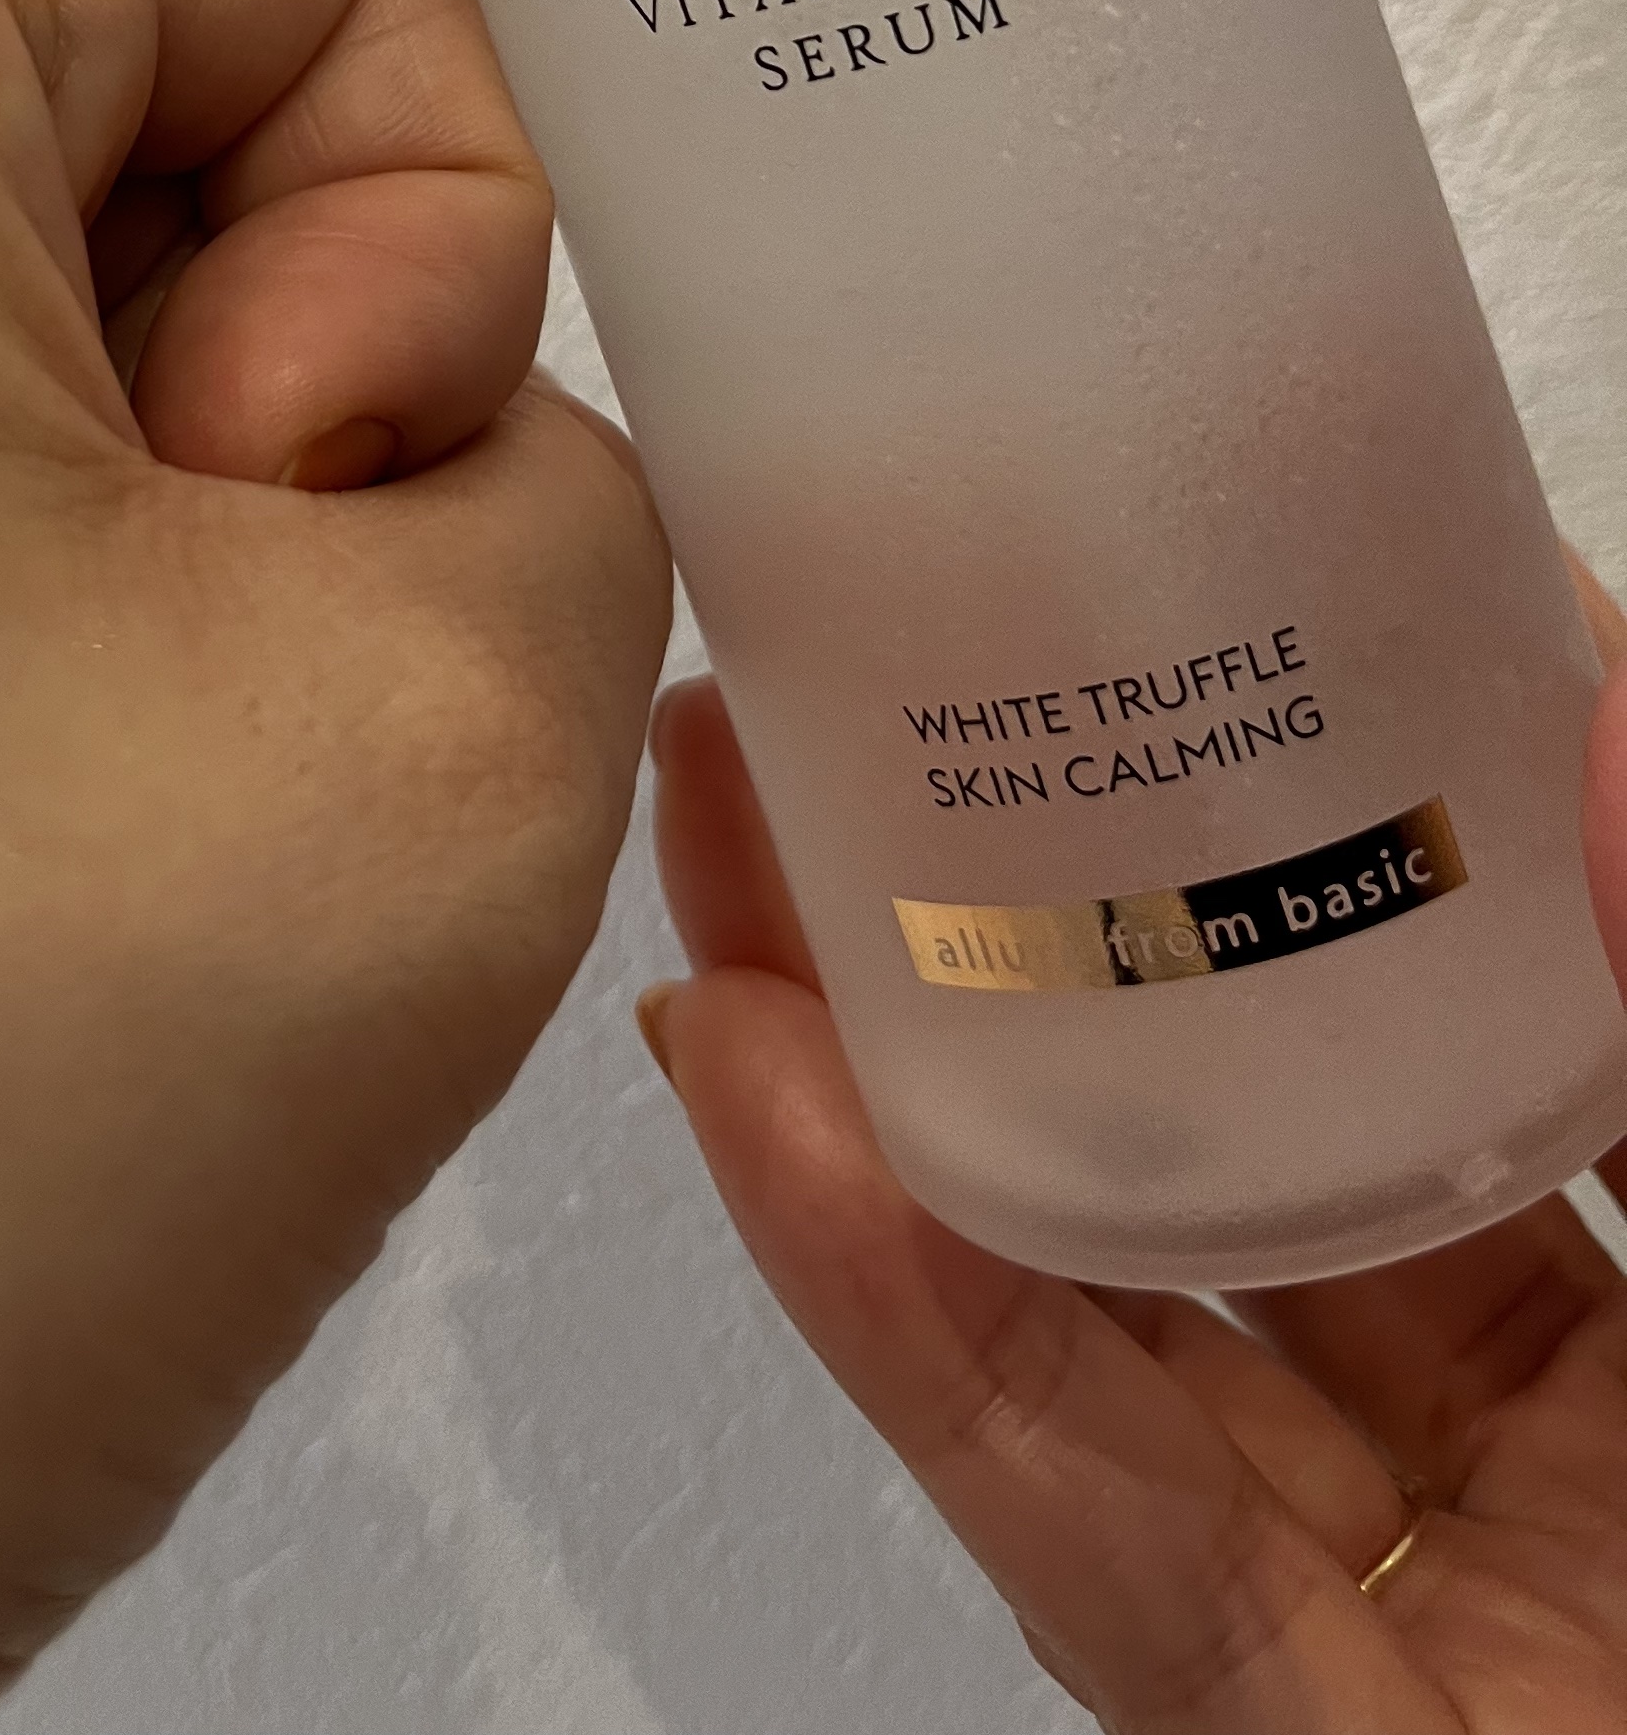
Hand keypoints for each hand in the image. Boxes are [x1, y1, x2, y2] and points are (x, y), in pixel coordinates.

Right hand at [639, 595, 1626, 1733]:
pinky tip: (770, 1115)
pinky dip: (913, 1324)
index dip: (1279, 823)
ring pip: (1092, 1342)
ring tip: (713, 859)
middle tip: (817, 705)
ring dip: (871, 1093)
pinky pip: (1095, 1544)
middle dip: (990, 933)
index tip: (1135, 617)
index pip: (1463, 1030)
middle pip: (1214, 1168)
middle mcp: (1535, 1474)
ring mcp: (1394, 1635)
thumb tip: (1596, 710)